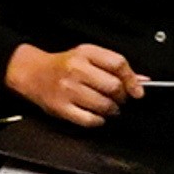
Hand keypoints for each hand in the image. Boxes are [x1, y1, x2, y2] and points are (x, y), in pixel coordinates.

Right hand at [2, 42, 134, 129]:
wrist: (32, 72)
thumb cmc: (63, 65)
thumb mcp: (88, 57)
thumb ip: (114, 67)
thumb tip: (141, 81)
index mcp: (86, 53)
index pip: (118, 63)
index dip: (132, 79)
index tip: (138, 91)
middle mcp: (76, 69)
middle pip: (113, 86)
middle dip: (122, 97)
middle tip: (119, 99)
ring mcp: (68, 89)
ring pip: (103, 105)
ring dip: (111, 110)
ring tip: (108, 108)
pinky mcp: (61, 107)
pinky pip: (89, 119)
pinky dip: (98, 120)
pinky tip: (96, 116)